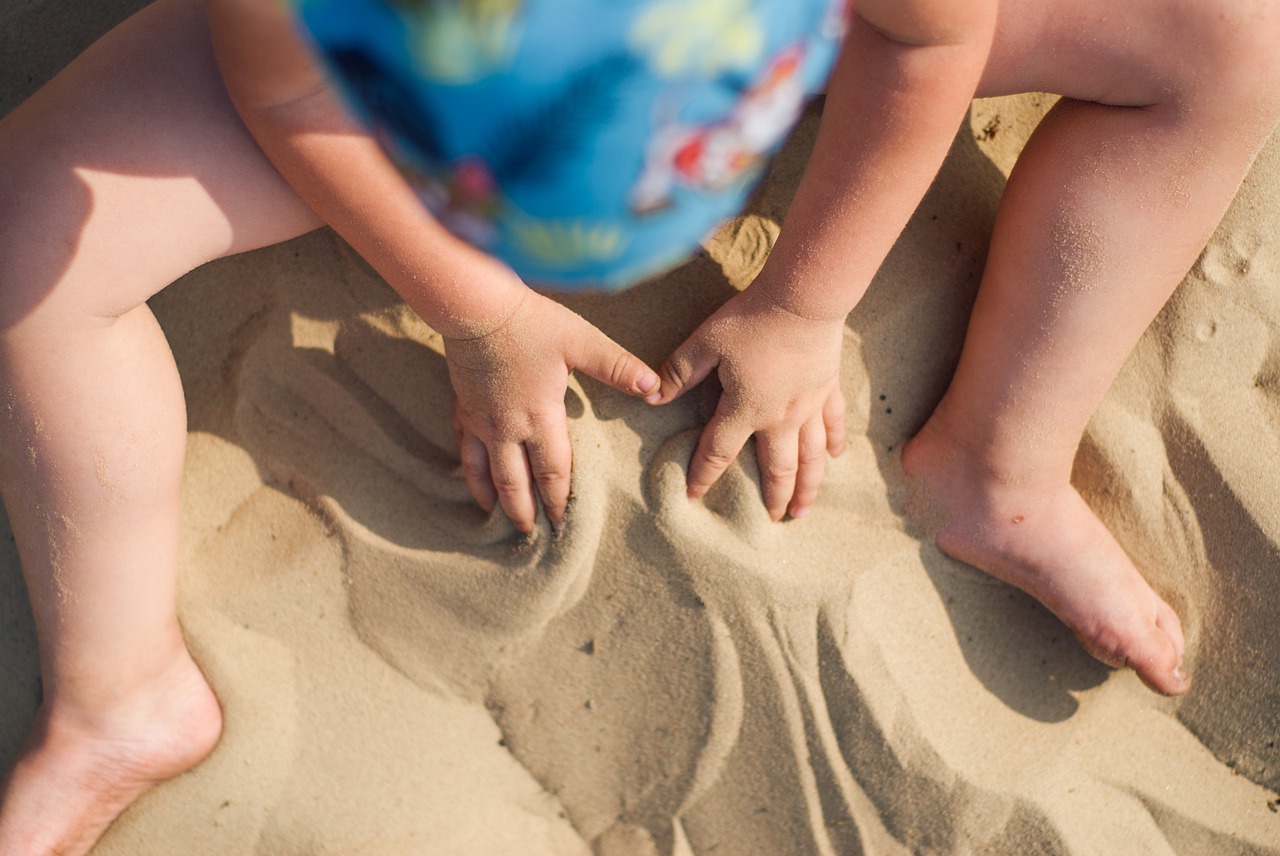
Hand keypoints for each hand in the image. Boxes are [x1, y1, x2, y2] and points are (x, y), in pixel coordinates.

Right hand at [446, 289, 659, 533]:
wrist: (474, 305)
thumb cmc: (530, 322)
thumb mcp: (581, 341)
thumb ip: (618, 367)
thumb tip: (656, 389)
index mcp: (540, 417)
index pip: (553, 471)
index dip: (559, 499)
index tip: (564, 523)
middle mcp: (507, 427)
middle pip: (516, 482)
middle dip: (526, 511)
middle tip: (533, 535)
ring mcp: (480, 420)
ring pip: (485, 472)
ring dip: (495, 499)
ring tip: (501, 520)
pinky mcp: (463, 407)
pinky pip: (464, 449)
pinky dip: (470, 472)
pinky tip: (472, 480)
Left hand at [650, 284, 846, 520]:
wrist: (804, 298)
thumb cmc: (751, 318)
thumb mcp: (705, 342)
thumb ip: (678, 372)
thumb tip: (650, 396)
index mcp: (744, 409)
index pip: (718, 451)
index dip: (703, 475)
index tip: (694, 496)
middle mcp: (780, 417)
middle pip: (776, 468)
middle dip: (772, 497)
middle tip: (771, 521)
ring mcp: (809, 406)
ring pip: (811, 457)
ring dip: (808, 486)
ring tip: (803, 511)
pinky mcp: (829, 388)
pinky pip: (834, 424)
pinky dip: (835, 443)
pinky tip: (836, 459)